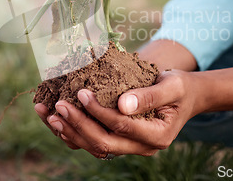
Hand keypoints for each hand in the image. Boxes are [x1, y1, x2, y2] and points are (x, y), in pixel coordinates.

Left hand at [34, 62, 232, 157]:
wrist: (184, 96)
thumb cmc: (179, 87)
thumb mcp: (172, 85)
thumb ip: (150, 95)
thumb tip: (122, 105)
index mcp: (156, 136)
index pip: (121, 127)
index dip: (99, 112)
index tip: (81, 93)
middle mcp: (141, 148)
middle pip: (103, 143)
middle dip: (78, 125)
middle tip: (59, 104)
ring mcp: (128, 147)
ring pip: (93, 146)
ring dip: (69, 131)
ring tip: (48, 113)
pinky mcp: (118, 140)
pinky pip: (91, 141)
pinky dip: (71, 131)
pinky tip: (54, 118)